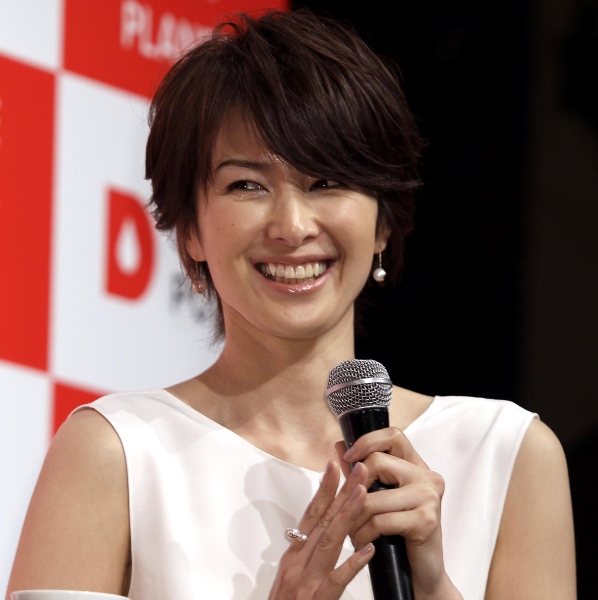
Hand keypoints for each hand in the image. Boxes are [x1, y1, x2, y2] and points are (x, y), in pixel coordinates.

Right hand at [268, 460, 374, 599]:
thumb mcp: (288, 578)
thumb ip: (300, 555)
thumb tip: (308, 532)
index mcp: (292, 555)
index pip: (310, 514)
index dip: (323, 489)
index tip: (335, 466)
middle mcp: (297, 563)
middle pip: (322, 521)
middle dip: (341, 492)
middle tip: (357, 468)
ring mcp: (307, 582)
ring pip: (329, 541)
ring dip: (347, 515)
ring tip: (363, 493)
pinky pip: (337, 580)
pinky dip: (352, 563)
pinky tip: (369, 549)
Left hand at [337, 428, 461, 599]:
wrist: (422, 575)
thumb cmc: (399, 535)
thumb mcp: (380, 498)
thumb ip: (362, 472)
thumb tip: (339, 445)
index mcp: (416, 466)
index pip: (393, 435)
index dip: (367, 441)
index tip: (348, 457)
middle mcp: (427, 476)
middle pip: (377, 463)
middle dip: (354, 489)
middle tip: (347, 510)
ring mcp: (429, 497)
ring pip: (373, 497)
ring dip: (354, 519)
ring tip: (351, 532)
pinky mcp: (426, 520)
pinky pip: (381, 521)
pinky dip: (364, 534)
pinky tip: (363, 543)